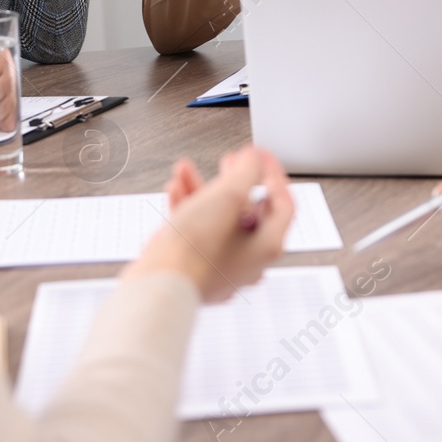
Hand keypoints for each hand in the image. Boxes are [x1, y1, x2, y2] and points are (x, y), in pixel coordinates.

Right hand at [127, 145, 291, 302]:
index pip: (283, 203)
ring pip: (219, 220)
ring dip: (204, 189)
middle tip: (229, 162)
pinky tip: (176, 191)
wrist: (159, 285)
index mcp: (267, 245)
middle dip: (236, 180)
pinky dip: (189, 208)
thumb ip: (246, 171)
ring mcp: (223, 268)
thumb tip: (253, 160)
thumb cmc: (195, 249)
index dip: (272, 173)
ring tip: (187, 171)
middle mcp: (250, 260)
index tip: (258, 157)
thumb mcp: (228, 195)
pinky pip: (199, 233)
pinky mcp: (197, 270)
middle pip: (251, 211)